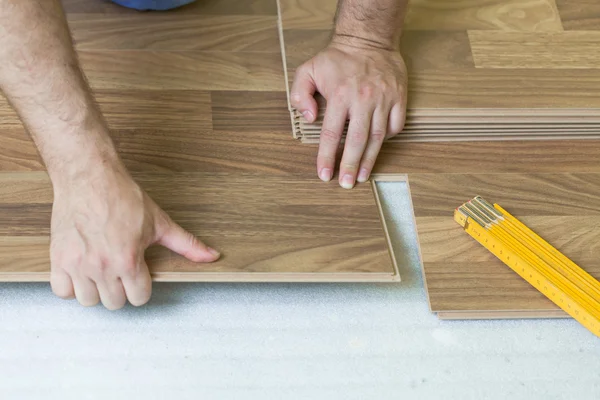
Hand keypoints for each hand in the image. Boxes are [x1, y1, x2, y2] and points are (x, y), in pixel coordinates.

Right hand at [49, 163, 219, 309]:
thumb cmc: (122, 197)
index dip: (143, 287)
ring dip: (98, 290)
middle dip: (122, 290)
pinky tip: (82, 272)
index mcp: (128, 260)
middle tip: (122, 273)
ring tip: (103, 273)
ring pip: (88, 301)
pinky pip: (62, 291)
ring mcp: (77, 264)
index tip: (140, 276)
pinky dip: (71, 286)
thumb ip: (186, 244)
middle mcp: (102, 266)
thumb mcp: (160, 222)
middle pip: (115, 303)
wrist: (90, 177)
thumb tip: (211, 255)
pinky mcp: (58, 258)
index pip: (139, 298)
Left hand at [290, 38, 406, 187]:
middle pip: (357, 141)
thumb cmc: (336, 59)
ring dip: (370, 159)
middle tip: (347, 184)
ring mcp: (384, 99)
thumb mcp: (308, 69)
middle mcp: (363, 99)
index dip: (327, 157)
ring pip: (378, 137)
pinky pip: (396, 125)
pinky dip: (389, 139)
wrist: (368, 38)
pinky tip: (379, 148)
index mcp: (340, 95)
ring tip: (363, 177)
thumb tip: (309, 118)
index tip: (325, 175)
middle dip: (351, 165)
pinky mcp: (399, 97)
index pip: (332, 134)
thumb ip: (300, 94)